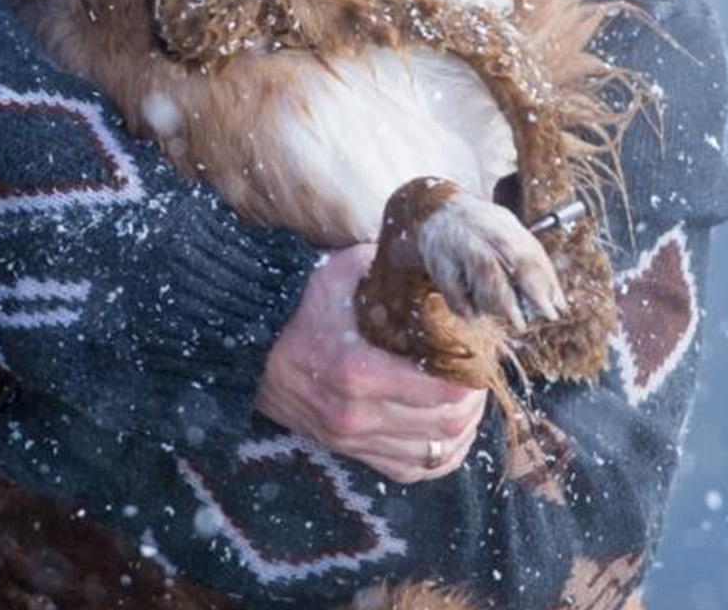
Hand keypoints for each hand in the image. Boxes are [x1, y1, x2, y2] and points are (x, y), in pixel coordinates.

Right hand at [256, 243, 485, 482]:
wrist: (247, 344)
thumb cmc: (298, 303)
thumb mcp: (341, 270)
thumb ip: (388, 264)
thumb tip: (431, 255)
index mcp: (358, 370)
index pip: (443, 391)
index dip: (474, 377)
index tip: (480, 355)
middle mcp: (356, 414)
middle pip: (446, 426)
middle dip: (474, 403)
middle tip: (479, 378)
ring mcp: (350, 439)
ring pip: (433, 454)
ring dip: (461, 432)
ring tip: (468, 404)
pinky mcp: (346, 450)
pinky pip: (407, 472)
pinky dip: (436, 458)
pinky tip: (447, 435)